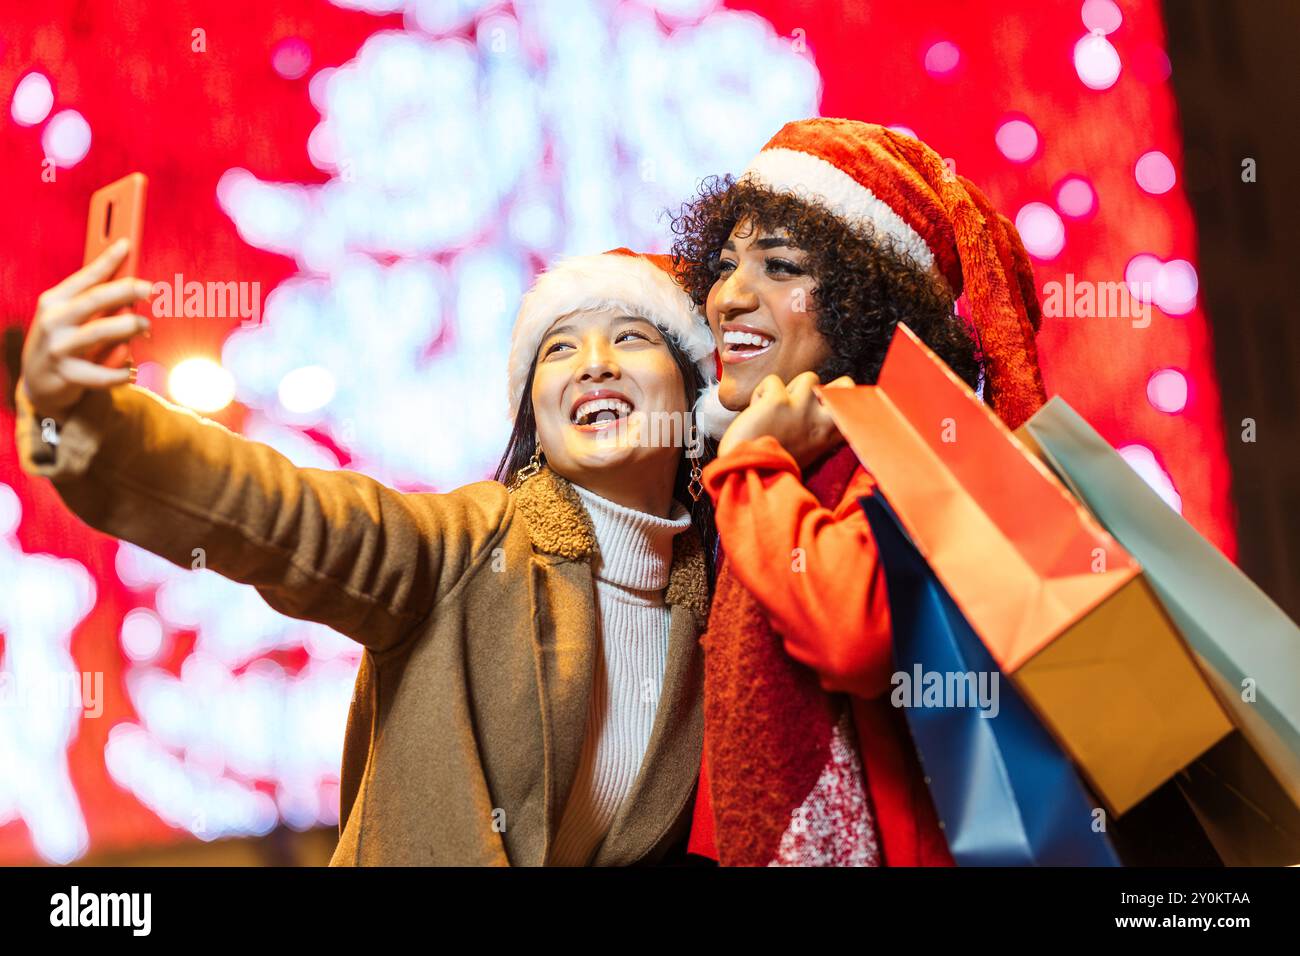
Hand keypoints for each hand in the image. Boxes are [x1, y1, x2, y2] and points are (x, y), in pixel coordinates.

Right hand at [17, 238, 152, 421]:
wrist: (38, 381)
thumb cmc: (64, 340)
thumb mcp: (69, 316)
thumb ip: (95, 301)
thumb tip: (131, 281)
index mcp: (54, 301)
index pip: (84, 277)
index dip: (106, 260)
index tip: (127, 245)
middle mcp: (53, 321)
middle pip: (93, 300)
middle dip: (123, 291)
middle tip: (150, 288)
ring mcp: (58, 348)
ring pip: (98, 333)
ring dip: (127, 328)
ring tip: (145, 326)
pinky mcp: (66, 375)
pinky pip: (102, 373)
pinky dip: (121, 371)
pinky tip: (132, 369)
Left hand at [718, 371, 854, 468]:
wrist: (747, 472)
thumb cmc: (773, 463)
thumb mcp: (807, 452)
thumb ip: (817, 431)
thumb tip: (820, 406)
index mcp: (828, 436)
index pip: (853, 409)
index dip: (845, 401)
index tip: (832, 406)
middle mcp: (821, 421)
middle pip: (845, 385)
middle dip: (829, 385)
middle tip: (805, 400)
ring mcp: (802, 408)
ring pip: (809, 377)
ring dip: (791, 388)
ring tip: (776, 409)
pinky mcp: (779, 401)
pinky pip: (772, 381)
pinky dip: (761, 393)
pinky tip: (755, 412)